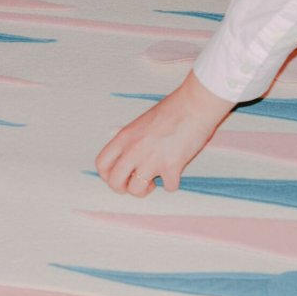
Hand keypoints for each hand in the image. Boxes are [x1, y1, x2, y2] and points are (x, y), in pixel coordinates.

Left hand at [96, 71, 234, 196]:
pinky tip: (175, 171)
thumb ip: (132, 142)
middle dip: (123, 188)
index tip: (120, 176)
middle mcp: (134, 150)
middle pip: (114, 182)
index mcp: (124, 137)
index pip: (102, 164)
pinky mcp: (172, 167)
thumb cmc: (171, 110)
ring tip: (155, 179)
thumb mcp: (141, 123)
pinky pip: (168, 188)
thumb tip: (130, 161)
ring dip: (145, 190)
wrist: (194, 105)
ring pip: (136, 190)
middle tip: (135, 183)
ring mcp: (152, 160)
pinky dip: (172, 184)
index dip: (108, 175)